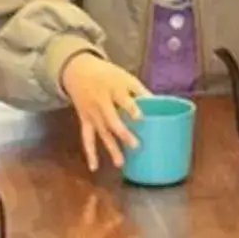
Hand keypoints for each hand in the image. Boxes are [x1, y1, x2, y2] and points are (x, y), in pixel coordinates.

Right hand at [60, 51, 147, 171]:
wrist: (78, 70)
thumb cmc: (108, 74)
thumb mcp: (125, 77)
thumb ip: (140, 91)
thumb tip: (159, 105)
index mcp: (113, 89)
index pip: (123, 99)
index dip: (131, 108)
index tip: (140, 118)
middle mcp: (101, 102)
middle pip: (112, 120)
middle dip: (122, 133)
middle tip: (136, 146)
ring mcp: (92, 113)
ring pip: (102, 132)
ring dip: (111, 147)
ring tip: (121, 163)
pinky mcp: (85, 120)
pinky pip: (87, 138)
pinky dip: (90, 153)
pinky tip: (94, 167)